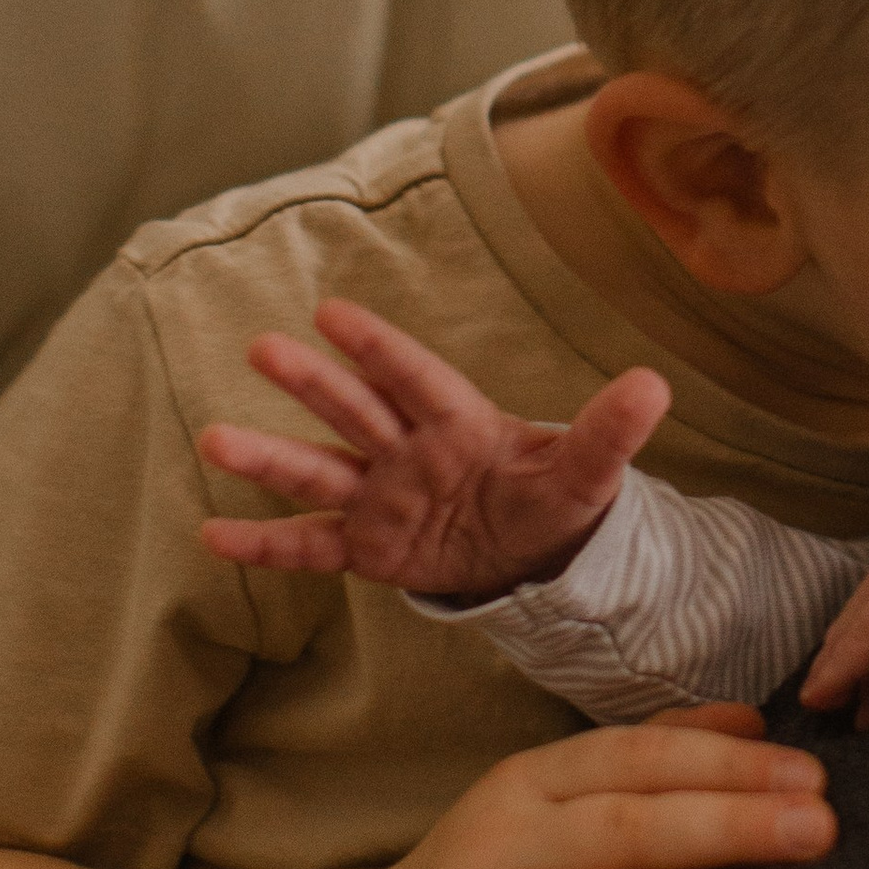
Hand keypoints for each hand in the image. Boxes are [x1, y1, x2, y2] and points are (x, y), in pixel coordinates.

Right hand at [198, 299, 669, 602]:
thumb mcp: (585, 473)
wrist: (534, 555)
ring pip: (319, 473)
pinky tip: (213, 534)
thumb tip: (655, 385)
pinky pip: (311, 544)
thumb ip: (609, 432)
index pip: (414, 379)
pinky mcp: (368, 546)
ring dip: (270, 457)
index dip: (376, 348)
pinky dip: (264, 543)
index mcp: (459, 422)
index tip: (331, 313)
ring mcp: (382, 497)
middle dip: (312, 384)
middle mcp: (408, 451)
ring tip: (214, 437)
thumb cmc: (554, 499)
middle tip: (261, 347)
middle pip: (355, 412)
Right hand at [334, 708, 835, 868]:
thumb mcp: (554, 806)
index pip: (636, 758)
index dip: (725, 763)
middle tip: (818, 831)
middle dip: (725, 823)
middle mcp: (500, 842)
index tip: (812, 777)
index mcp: (533, 785)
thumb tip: (756, 720)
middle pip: (621, 826)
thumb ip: (649, 758)